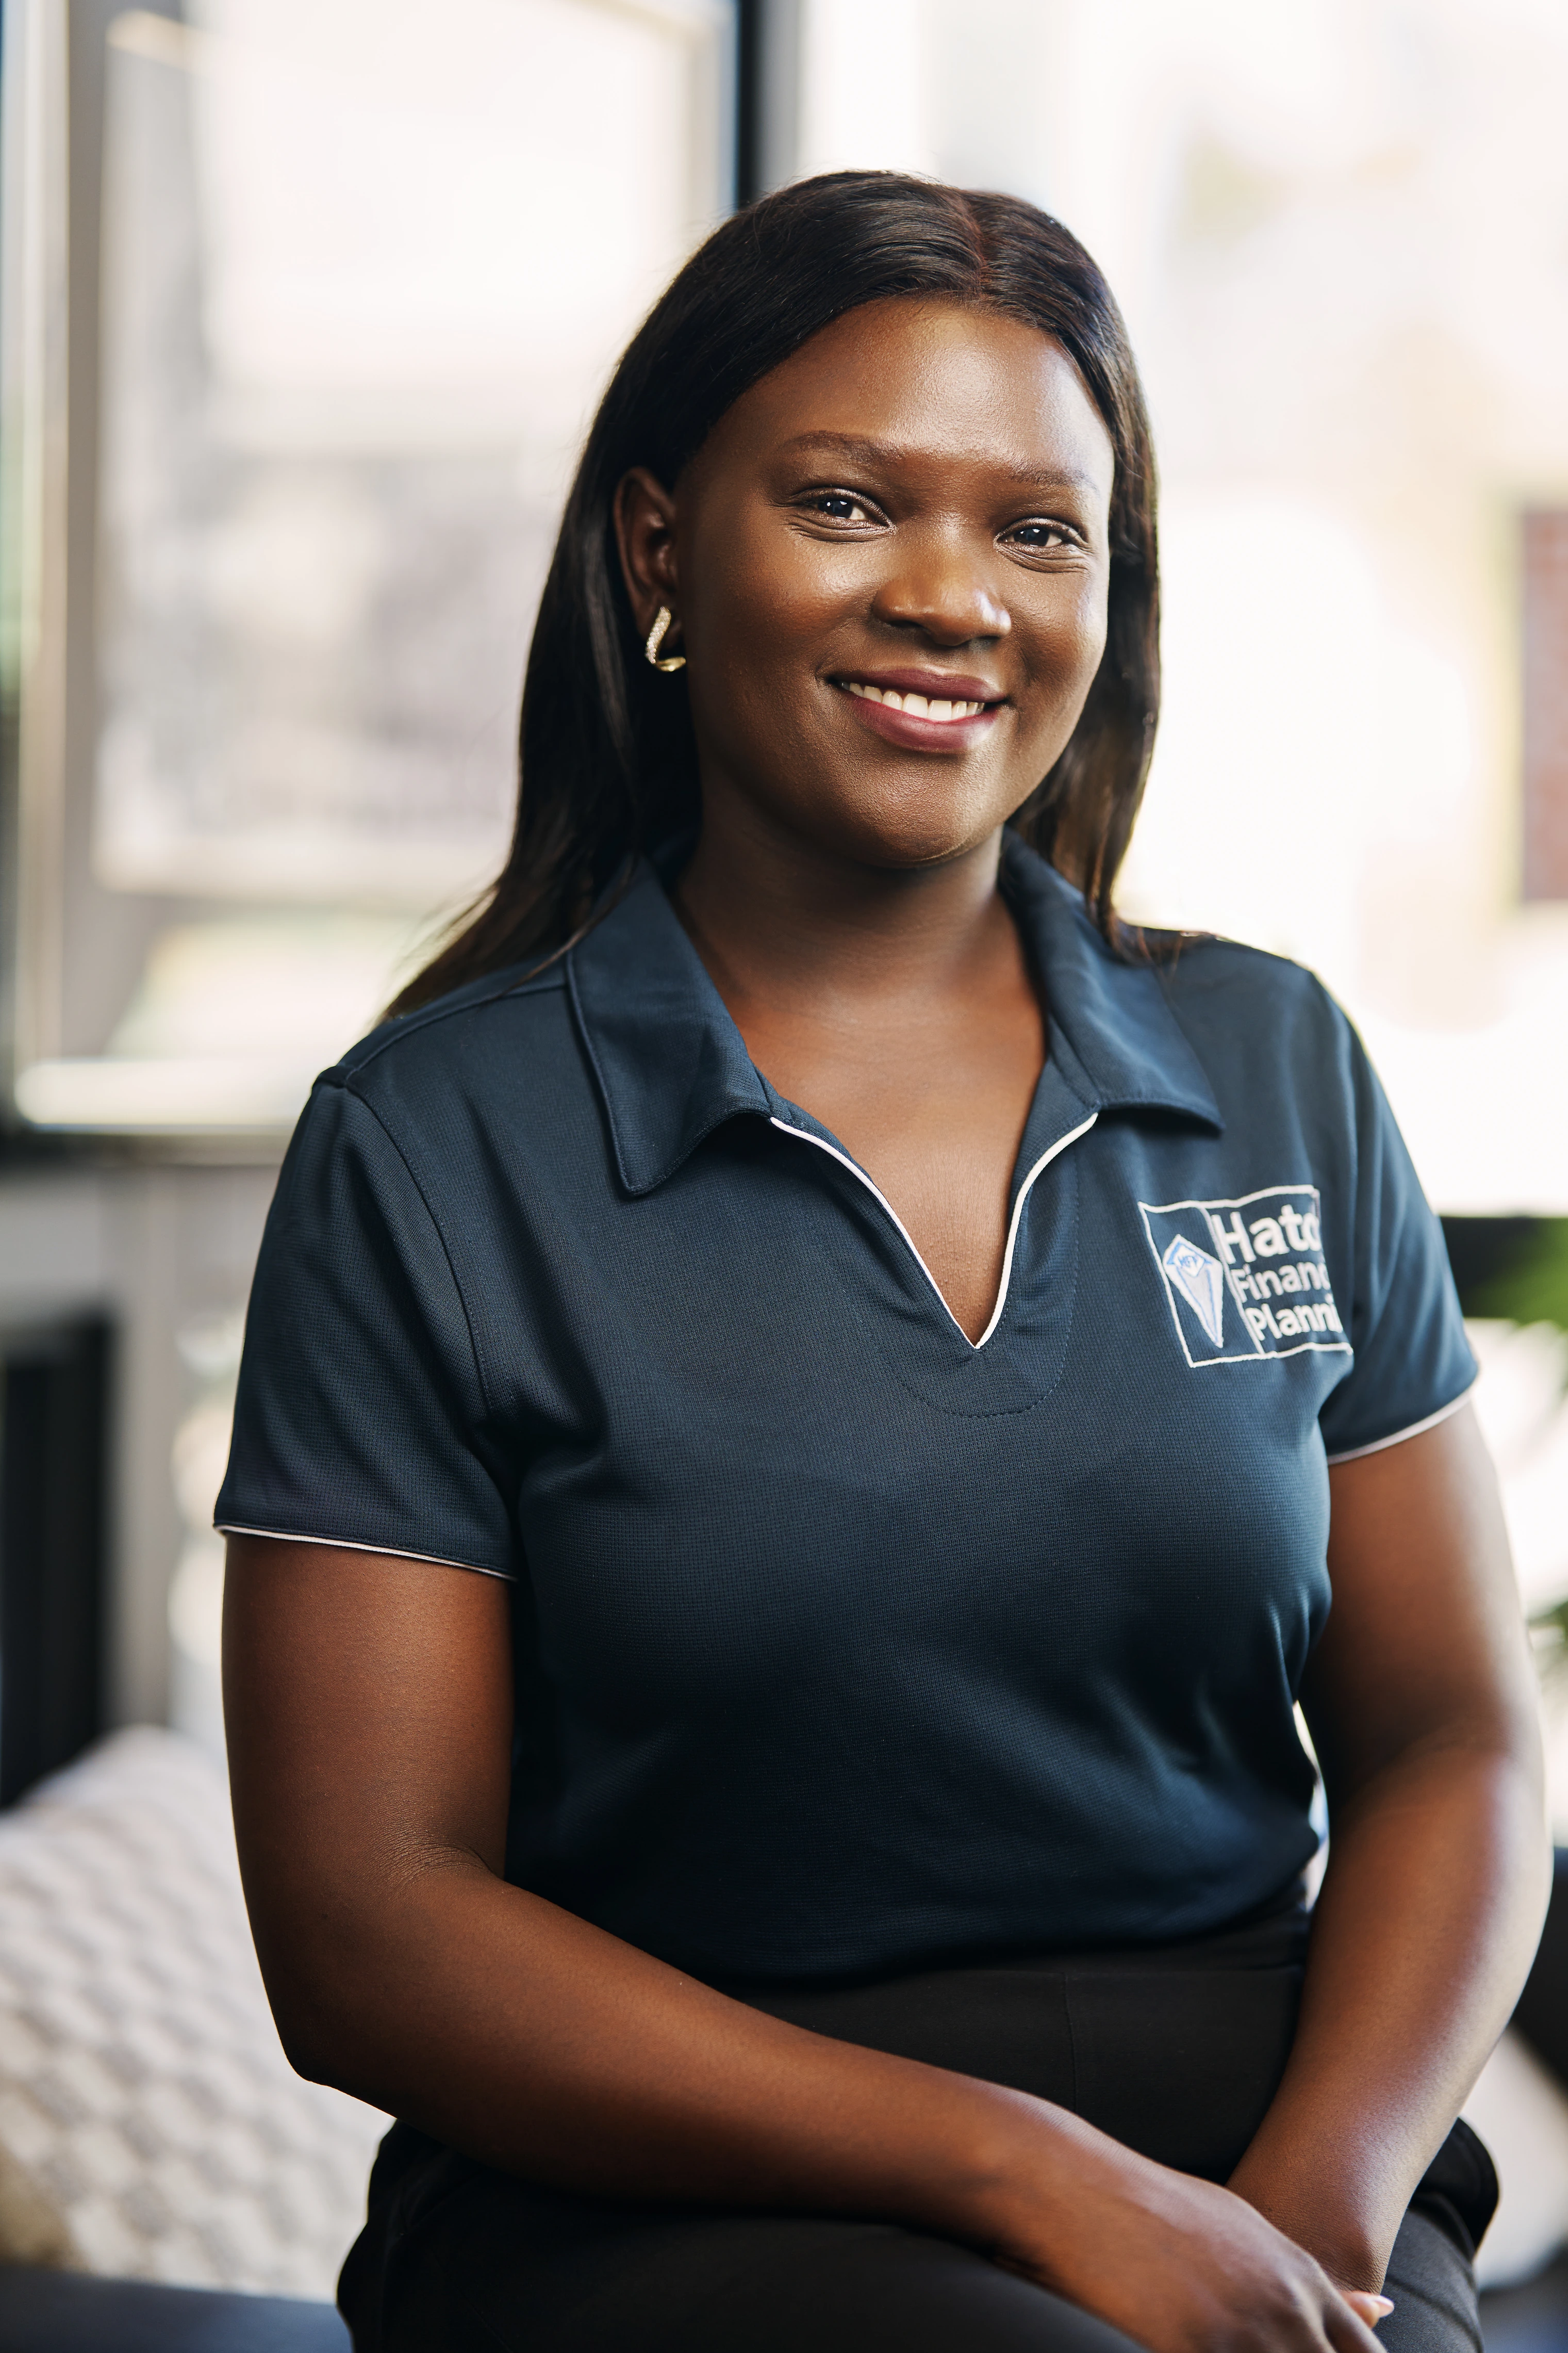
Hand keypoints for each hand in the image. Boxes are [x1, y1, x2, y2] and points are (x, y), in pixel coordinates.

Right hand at [962, 2107, 1389, 2352]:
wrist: (1074, 2181)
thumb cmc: (1155, 2205)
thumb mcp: (1249, 2233)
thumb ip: (1314, 2280)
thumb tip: (1382, 2308)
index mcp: (1299, 2280)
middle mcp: (1281, 2309)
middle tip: (1244, 2348)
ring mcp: (1238, 2335)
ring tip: (1214, 2347)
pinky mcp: (1189, 2351)